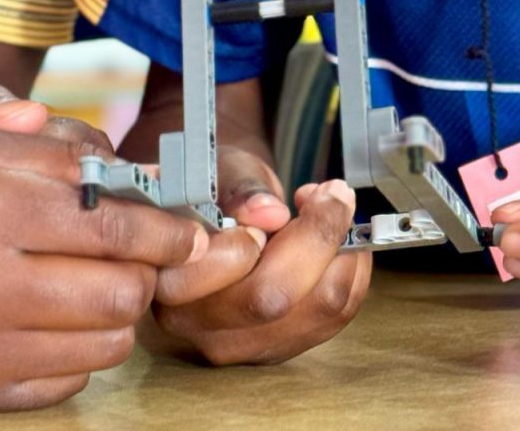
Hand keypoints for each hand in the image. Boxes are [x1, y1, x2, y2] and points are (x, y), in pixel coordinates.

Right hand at [0, 127, 207, 412]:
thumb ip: (52, 153)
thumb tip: (133, 176)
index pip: (113, 223)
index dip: (167, 229)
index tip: (189, 231)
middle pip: (122, 291)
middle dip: (144, 273)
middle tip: (134, 258)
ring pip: (105, 343)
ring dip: (114, 314)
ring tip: (89, 287)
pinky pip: (66, 385)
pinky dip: (76, 355)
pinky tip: (50, 322)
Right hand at [149, 144, 370, 364]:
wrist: (219, 215)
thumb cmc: (215, 189)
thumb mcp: (219, 171)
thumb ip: (237, 189)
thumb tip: (267, 212)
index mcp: (169, 276)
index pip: (221, 271)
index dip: (259, 237)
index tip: (278, 206)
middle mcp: (196, 324)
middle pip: (274, 299)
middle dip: (318, 237)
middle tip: (332, 192)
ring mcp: (240, 344)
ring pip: (318, 310)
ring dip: (342, 252)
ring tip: (331, 210)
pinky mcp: (276, 349)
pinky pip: (336, 316)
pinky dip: (351, 271)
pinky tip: (336, 241)